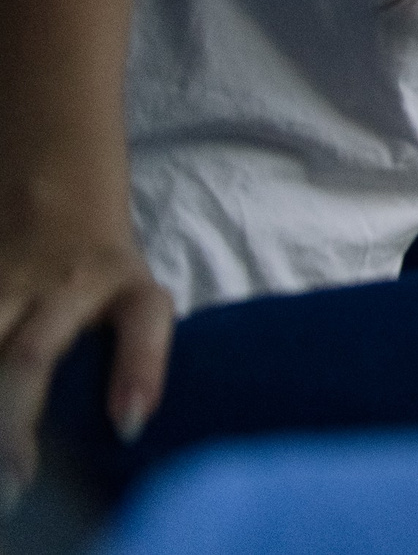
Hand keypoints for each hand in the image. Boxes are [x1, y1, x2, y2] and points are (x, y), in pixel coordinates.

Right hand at [0, 209, 171, 509]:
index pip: (143, 322)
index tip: (130, 428)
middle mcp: (67, 287)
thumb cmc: (108, 275)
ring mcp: (9, 283)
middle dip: (15, 425)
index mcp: (127, 291)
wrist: (54, 190)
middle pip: (34, 357)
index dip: (138, 373)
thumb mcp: (138, 301)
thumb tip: (128, 434)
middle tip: (13, 487)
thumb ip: (138, 355)